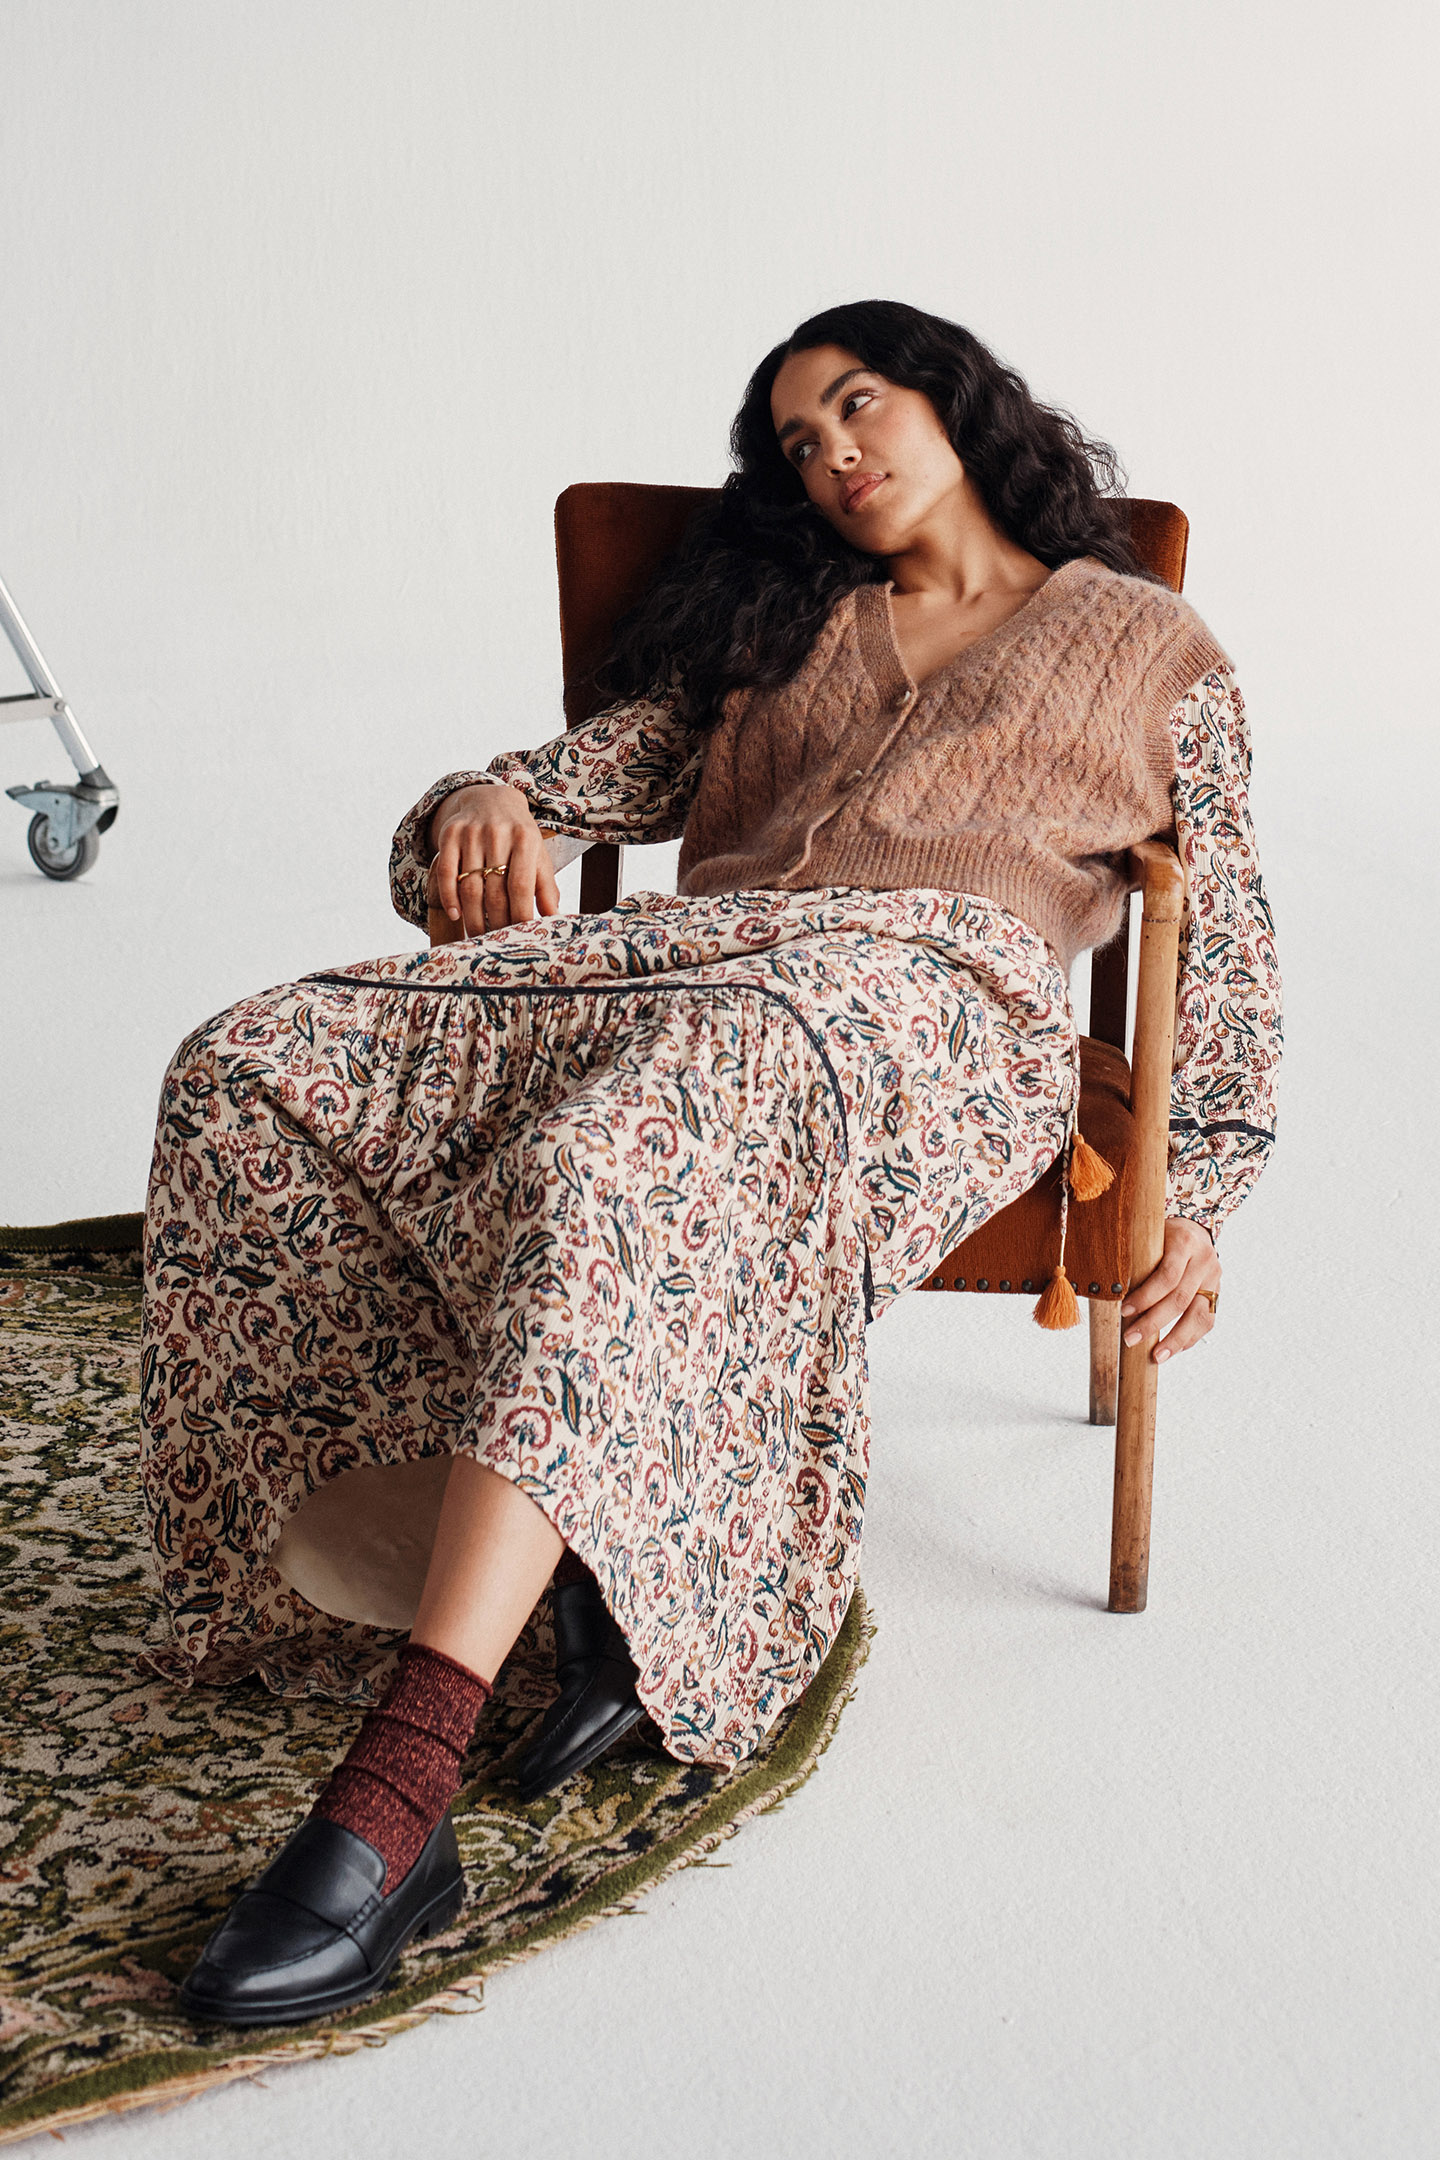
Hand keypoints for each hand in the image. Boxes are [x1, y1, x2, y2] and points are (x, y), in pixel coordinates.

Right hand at [427, 783, 560, 935]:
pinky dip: (449, 897)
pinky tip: (456, 915)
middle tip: (496, 942)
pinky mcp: (450, 833)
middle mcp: (497, 834)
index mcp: (525, 838)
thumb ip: (546, 887)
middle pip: (494, 890)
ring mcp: (471, 833)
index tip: (519, 935)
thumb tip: (554, 919)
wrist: (492, 799)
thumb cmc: (519, 836)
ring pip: (469, 886)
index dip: (520, 914)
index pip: (520, 885)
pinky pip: (446, 872)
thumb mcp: (538, 855)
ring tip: (479, 936)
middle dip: (496, 922)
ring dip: (473, 917)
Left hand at [1120, 1217, 1220, 1363]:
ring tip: (1156, 1356)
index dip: (1145, 1297)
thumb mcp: (1150, 1235)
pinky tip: (1174, 1349)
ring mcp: (1214, 1278)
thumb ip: (1137, 1254)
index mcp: (1185, 1241)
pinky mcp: (1217, 1292)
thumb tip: (1107, 1285)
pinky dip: (1190, 1337)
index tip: (1124, 1312)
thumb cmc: (1162, 1234)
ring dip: (1176, 1339)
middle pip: (1180, 1298)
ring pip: (1198, 1315)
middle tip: (1131, 1339)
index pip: (1166, 1276)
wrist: (1195, 1228)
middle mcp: (1204, 1259)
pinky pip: (1207, 1320)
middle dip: (1154, 1322)